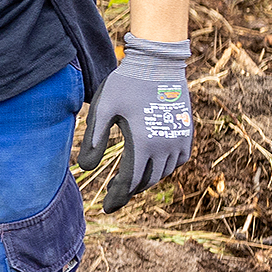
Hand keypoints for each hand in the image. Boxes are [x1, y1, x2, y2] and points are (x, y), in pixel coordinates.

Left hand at [79, 35, 192, 213]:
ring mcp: (179, 139)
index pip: (129, 181)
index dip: (117, 197)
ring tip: (129, 180)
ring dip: (147, 179)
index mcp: (143, 143)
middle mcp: (165, 146)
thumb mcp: (103, 108)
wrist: (158, 63)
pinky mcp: (187, 132)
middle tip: (114, 194)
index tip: (106, 208)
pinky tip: (152, 165)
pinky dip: (165, 167)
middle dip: (129, 190)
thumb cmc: (126, 83)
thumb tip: (85, 168)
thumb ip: (94, 139)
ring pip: (163, 172)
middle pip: (146, 180)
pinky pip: (178, 160)